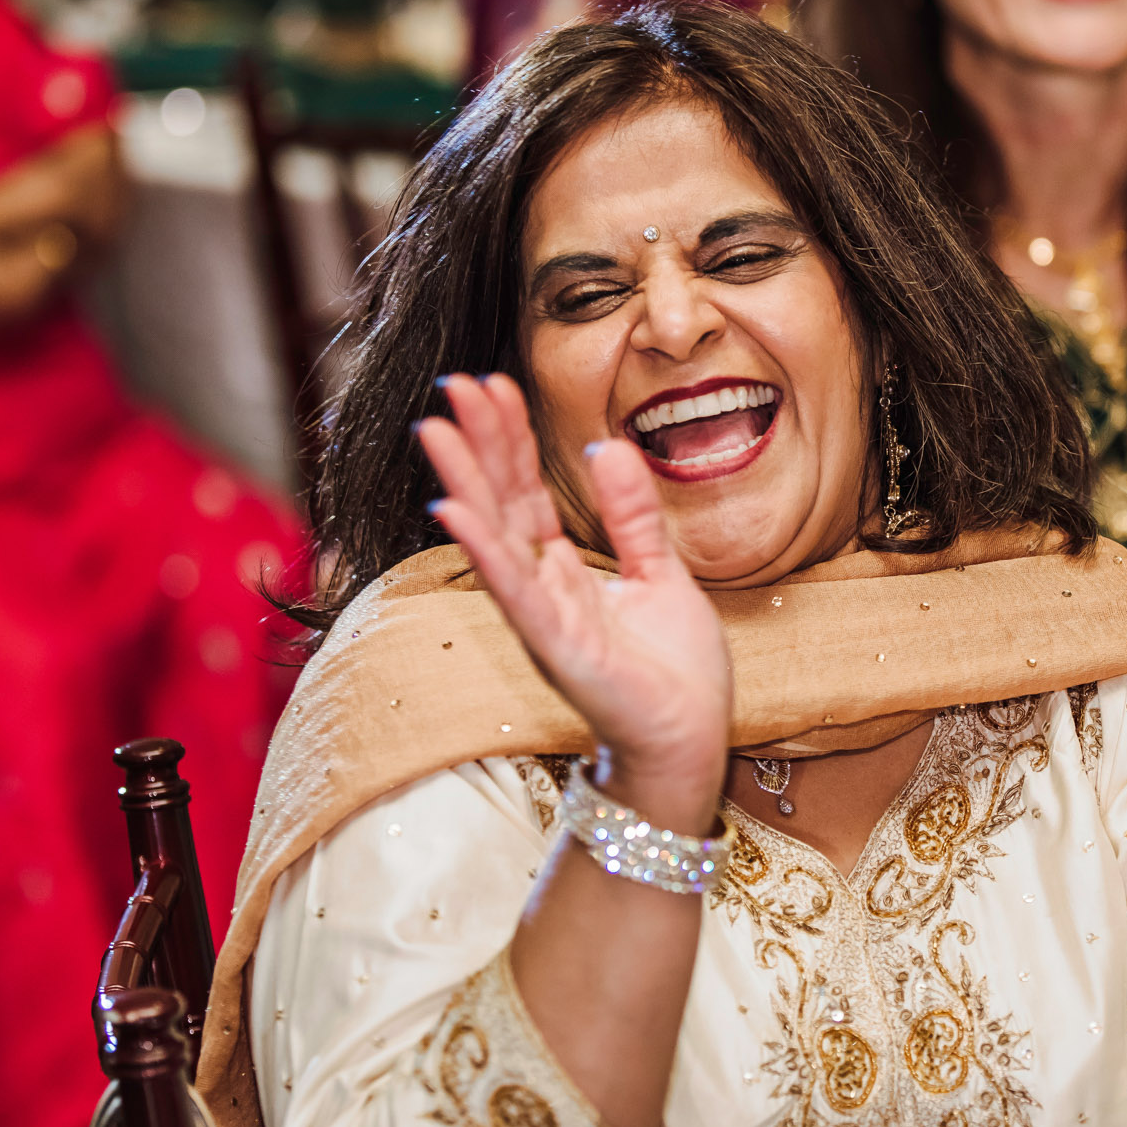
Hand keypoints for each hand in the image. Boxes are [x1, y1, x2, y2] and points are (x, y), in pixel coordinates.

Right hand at [417, 374, 732, 829]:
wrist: (690, 742)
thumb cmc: (674, 673)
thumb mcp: (660, 573)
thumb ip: (633, 514)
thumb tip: (609, 446)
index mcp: (564, 571)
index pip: (526, 493)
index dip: (509, 439)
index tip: (492, 384)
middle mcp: (541, 591)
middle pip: (502, 504)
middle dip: (478, 444)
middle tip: (454, 384)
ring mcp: (543, 619)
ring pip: (496, 539)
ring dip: (464, 483)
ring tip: (436, 430)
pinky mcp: (558, 648)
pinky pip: (516, 593)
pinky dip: (485, 552)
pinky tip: (454, 512)